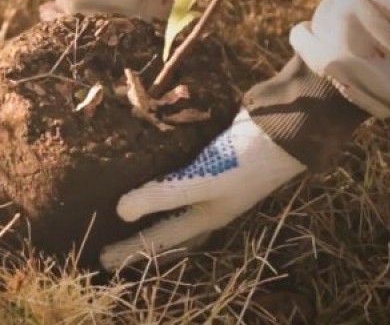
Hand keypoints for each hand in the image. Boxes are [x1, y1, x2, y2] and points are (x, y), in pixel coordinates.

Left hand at [99, 54, 371, 271]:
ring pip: (174, 211)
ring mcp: (211, 185)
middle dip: (140, 244)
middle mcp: (207, 207)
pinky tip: (148, 172)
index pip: (158, 242)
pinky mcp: (212, 161)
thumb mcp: (202, 181)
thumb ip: (161, 195)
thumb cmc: (245, 160)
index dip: (130, 251)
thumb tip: (120, 211)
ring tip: (124, 216)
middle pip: (167, 234)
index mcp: (205, 218)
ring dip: (151, 217)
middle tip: (108, 248)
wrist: (287, 128)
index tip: (101, 260)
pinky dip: (162, 185)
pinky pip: (179, 181)